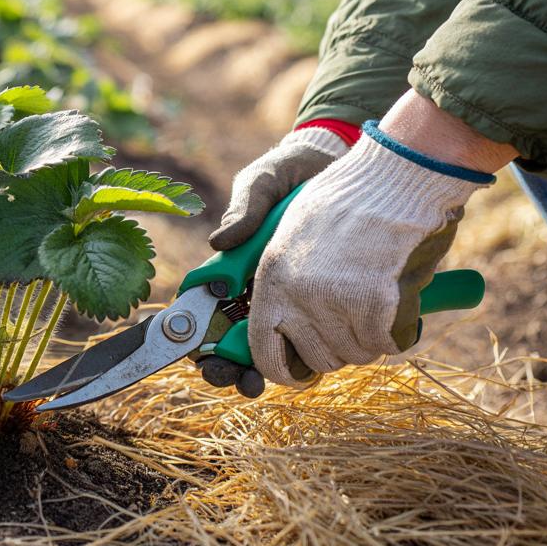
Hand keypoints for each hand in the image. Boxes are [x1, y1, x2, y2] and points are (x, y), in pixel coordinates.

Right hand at [199, 126, 348, 396]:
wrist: (341, 164)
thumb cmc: (291, 174)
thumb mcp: (263, 183)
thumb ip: (244, 209)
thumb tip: (221, 242)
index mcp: (234, 270)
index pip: (208, 317)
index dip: (205, 348)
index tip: (211, 362)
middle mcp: (261, 290)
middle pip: (239, 345)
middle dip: (238, 371)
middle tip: (246, 381)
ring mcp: (295, 298)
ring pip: (282, 349)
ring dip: (283, 369)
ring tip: (295, 374)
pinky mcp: (329, 298)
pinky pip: (324, 332)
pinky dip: (326, 349)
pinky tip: (332, 355)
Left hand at [247, 108, 496, 386]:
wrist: (393, 173)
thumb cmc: (348, 197)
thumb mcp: (292, 225)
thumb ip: (276, 267)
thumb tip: (250, 287)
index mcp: (271, 277)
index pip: (263, 349)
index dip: (284, 369)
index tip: (301, 372)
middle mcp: (294, 295)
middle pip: (317, 360)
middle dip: (338, 350)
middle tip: (355, 319)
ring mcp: (331, 302)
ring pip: (355, 355)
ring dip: (370, 338)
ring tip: (377, 298)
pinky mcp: (370, 305)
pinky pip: (385, 344)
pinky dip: (397, 331)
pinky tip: (396, 300)